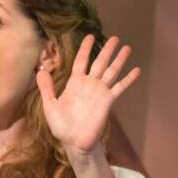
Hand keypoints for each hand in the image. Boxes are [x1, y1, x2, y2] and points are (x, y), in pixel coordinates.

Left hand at [37, 34, 139, 157]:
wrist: (74, 142)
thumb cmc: (61, 125)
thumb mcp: (50, 105)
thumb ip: (47, 88)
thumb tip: (40, 70)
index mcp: (75, 83)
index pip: (81, 61)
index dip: (85, 48)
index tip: (90, 36)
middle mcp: (89, 84)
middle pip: (100, 62)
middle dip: (107, 50)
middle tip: (114, 37)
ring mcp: (100, 92)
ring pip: (111, 71)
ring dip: (119, 59)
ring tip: (127, 47)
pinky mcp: (108, 101)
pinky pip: (120, 87)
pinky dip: (128, 79)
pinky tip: (137, 70)